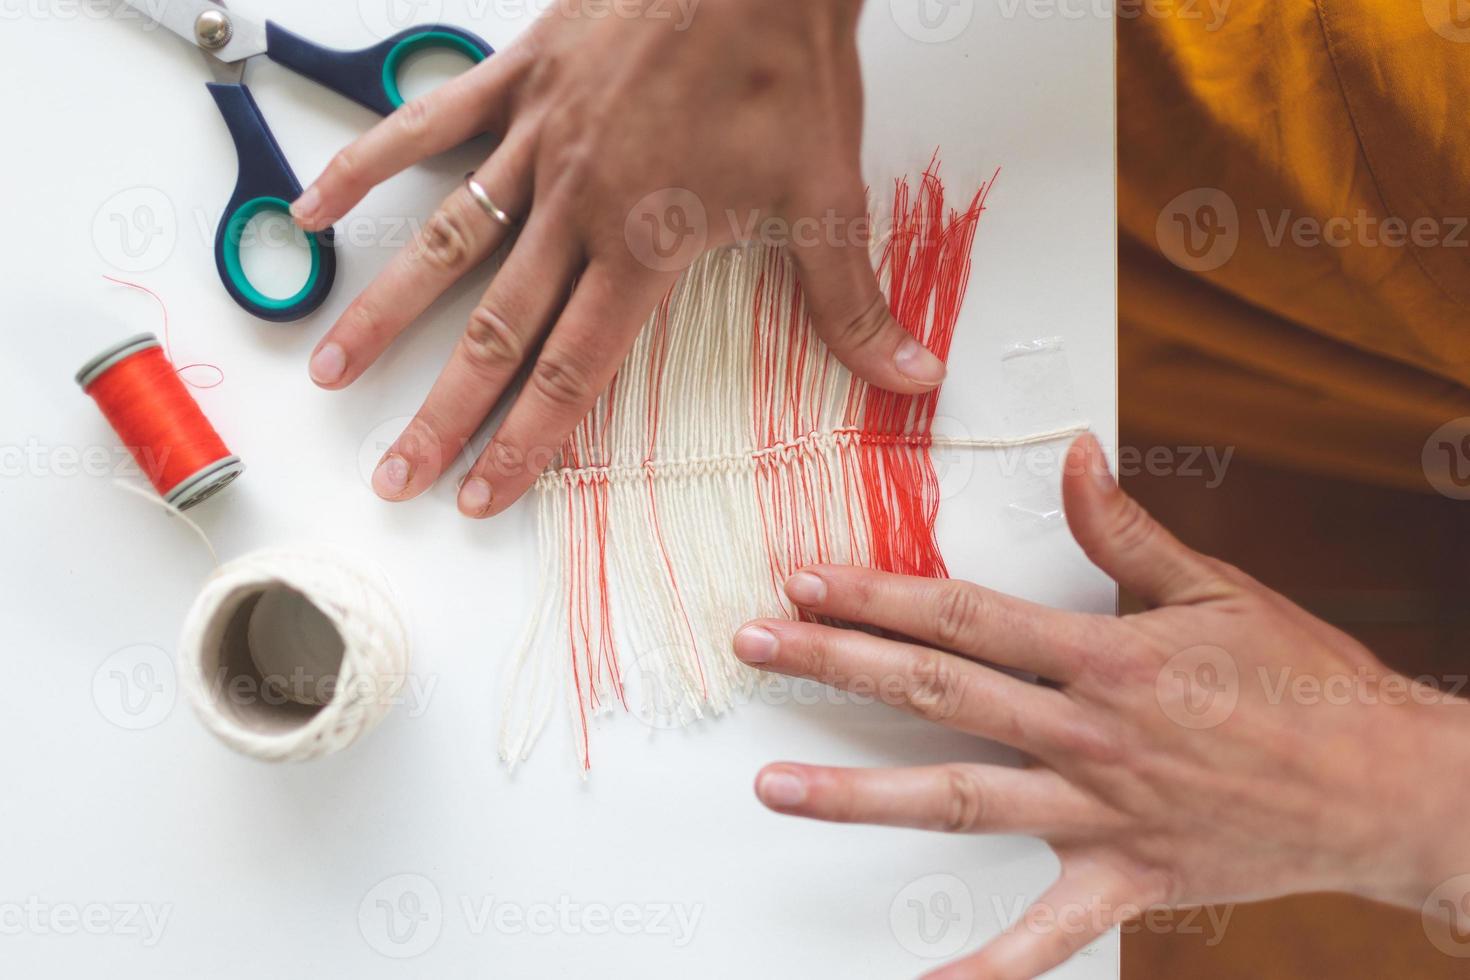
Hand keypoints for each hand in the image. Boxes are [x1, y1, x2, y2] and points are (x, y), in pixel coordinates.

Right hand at [293, 0, 945, 516]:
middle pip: (495, 330)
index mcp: (645, 244)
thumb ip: (852, 303)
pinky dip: (369, 165)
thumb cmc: (787, 66)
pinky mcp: (518, 76)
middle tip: (394, 473)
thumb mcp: (827, 195)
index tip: (481, 495)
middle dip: (442, 413)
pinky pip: (426, 125)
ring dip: (385, 312)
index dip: (526, 442)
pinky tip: (312, 206)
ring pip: (445, 243)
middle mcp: (576, 205)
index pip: (573, 370)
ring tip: (332, 369)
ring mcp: (536, 140)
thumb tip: (911, 379)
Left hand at [733, 433, 1469, 978]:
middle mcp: (1089, 735)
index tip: (807, 581)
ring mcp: (1101, 814)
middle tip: (755, 647)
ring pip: (959, 801)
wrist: (1387, 787)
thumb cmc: (1306, 686)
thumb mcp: (1218, 588)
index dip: (876, 596)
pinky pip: (1045, 937)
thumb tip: (1073, 457)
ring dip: (860, 795)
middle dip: (836, 667)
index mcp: (1106, 658)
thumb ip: (1127, 531)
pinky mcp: (1126, 879)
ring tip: (775, 787)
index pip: (963, 618)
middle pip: (937, 694)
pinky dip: (985, 968)